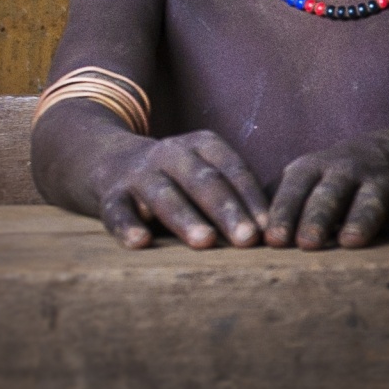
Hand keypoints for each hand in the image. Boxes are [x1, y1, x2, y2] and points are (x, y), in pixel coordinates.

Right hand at [93, 131, 269, 249]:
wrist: (110, 160)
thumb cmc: (178, 179)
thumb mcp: (204, 172)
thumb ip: (235, 197)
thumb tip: (278, 236)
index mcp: (200, 145)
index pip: (231, 168)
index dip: (251, 197)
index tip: (270, 229)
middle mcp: (169, 154)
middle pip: (201, 180)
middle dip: (226, 209)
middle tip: (248, 239)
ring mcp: (139, 174)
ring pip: (163, 194)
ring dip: (185, 217)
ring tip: (204, 241)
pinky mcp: (111, 194)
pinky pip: (118, 209)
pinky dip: (127, 225)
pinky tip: (140, 242)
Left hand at [266, 137, 388, 248]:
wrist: (381, 155)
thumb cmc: (325, 182)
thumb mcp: (299, 183)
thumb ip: (275, 206)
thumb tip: (239, 235)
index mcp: (310, 169)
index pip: (293, 190)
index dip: (283, 214)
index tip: (273, 241)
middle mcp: (343, 170)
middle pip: (328, 194)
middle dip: (317, 218)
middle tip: (307, 244)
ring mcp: (376, 180)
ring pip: (368, 200)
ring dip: (359, 220)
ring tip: (351, 241)